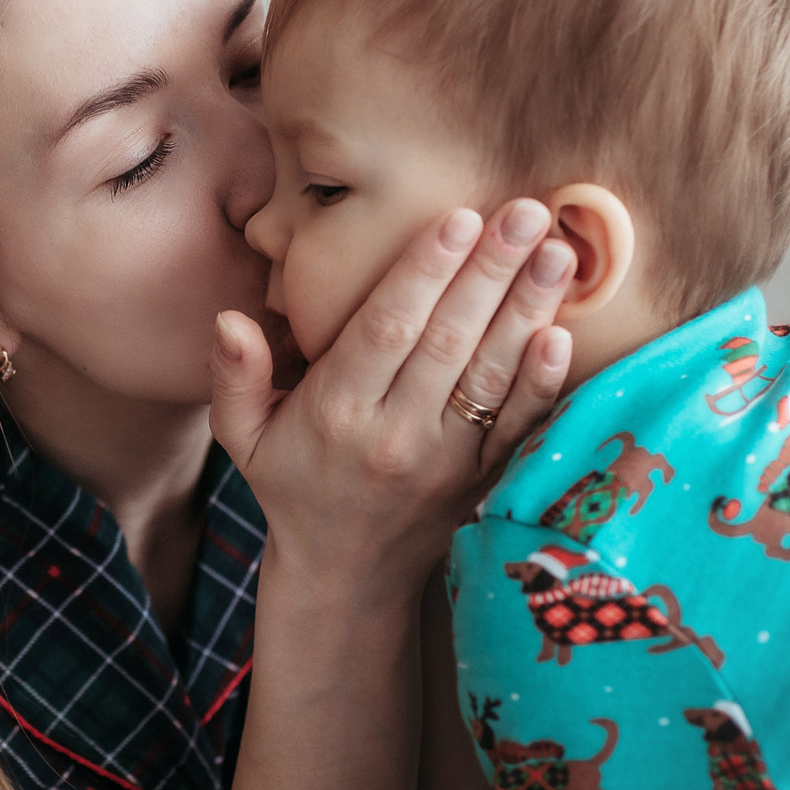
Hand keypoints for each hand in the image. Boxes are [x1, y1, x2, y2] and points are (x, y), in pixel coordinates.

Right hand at [210, 200, 573, 588]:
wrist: (344, 577)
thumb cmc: (292, 486)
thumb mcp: (242, 435)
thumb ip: (235, 375)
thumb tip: (228, 318)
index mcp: (336, 412)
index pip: (385, 330)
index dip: (423, 272)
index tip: (458, 218)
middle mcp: (393, 434)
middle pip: (448, 340)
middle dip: (489, 271)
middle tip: (524, 212)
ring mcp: (444, 461)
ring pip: (489, 375)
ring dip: (527, 310)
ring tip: (557, 252)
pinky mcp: (480, 480)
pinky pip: (517, 427)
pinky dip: (541, 382)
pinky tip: (561, 333)